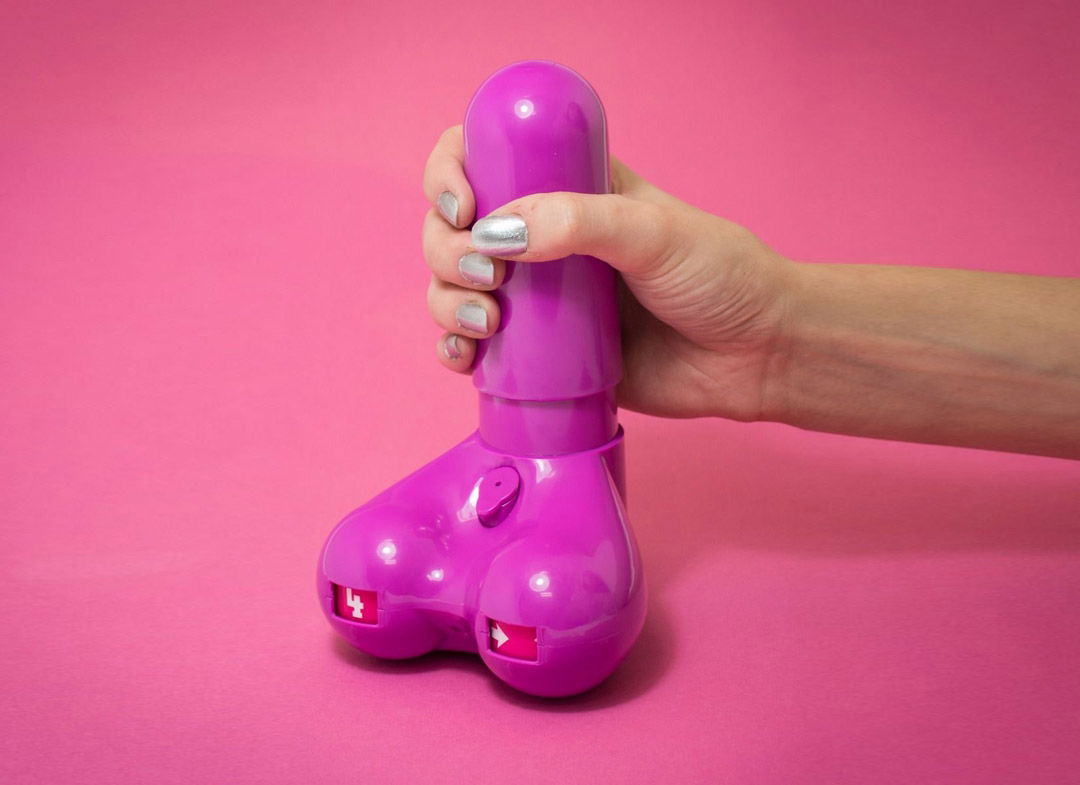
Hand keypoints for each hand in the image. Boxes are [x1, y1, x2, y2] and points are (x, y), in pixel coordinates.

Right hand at [421, 125, 793, 420]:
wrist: (754, 356)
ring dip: (446, 300)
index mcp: (567, 188)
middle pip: (455, 228)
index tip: (464, 207)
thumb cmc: (720, 278)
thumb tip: (498, 233)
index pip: (484, 158)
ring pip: (454, 286)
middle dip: (447, 250)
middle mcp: (543, 239)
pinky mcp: (540, 355)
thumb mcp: (654, 233)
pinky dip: (454, 351)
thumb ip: (580, 222)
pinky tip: (464, 359)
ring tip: (484, 324)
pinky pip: (474, 348)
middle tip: (487, 277)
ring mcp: (537, 298)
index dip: (451, 173)